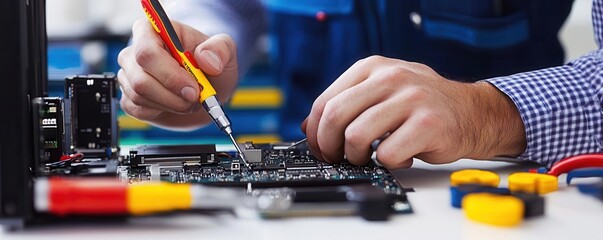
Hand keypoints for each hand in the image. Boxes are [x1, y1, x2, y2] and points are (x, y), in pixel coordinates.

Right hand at [117, 19, 237, 129]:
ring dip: (171, 104)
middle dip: (172, 96)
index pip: (147, 51)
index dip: (170, 74)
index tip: (193, 88)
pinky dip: (161, 112)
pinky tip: (174, 104)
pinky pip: (137, 110)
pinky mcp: (129, 96)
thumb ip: (220, 49)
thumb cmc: (211, 65)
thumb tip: (206, 59)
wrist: (206, 88)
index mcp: (154, 31)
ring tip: (189, 100)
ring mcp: (129, 74)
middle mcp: (135, 51)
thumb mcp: (225, 51)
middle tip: (195, 98)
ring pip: (139, 96)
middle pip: (140, 79)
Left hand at [302, 56, 525, 168]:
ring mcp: (410, 99)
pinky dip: (387, 163)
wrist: (472, 112)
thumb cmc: (421, 106)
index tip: (320, 148)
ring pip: (356, 136)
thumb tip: (308, 127)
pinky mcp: (428, 125)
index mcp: (372, 67)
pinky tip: (398, 156)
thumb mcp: (381, 94)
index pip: (325, 101)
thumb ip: (347, 105)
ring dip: (356, 157)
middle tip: (338, 158)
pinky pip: (387, 154)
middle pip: (335, 117)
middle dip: (329, 146)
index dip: (316, 132)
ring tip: (368, 157)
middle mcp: (390, 77)